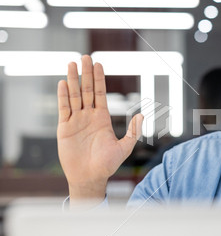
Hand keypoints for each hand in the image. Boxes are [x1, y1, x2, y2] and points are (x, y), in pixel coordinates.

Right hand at [57, 55, 142, 205]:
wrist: (89, 178)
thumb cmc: (107, 164)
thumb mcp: (124, 148)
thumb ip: (133, 132)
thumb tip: (142, 115)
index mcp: (102, 118)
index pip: (100, 94)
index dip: (99, 79)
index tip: (99, 64)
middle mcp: (89, 116)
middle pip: (86, 90)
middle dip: (86, 73)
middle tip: (85, 57)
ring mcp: (76, 121)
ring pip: (74, 96)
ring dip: (73, 80)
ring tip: (72, 64)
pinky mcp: (64, 128)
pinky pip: (64, 109)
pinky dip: (63, 96)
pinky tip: (63, 83)